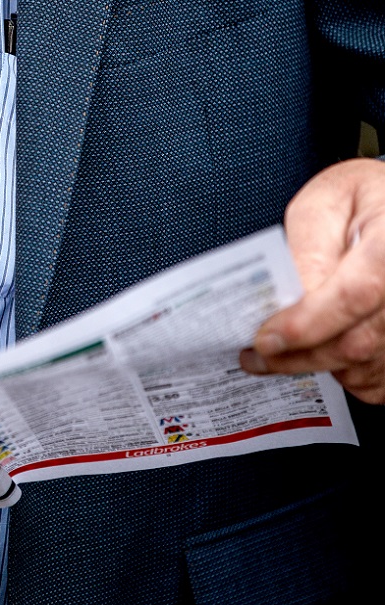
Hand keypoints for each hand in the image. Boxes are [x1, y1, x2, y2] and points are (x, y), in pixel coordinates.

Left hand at [240, 158, 384, 403]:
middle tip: (256, 355)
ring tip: (277, 355)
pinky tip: (320, 353)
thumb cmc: (362, 201)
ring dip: (316, 366)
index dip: (307, 324)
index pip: (356, 294)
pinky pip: (377, 380)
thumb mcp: (327, 202)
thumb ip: (307, 247)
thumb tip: (289, 297)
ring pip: (366, 368)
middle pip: (358, 342)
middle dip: (298, 356)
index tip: (266, 339)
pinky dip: (344, 374)